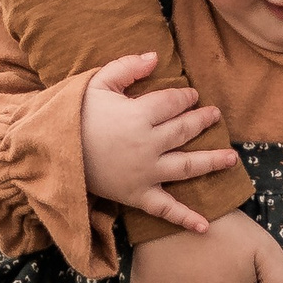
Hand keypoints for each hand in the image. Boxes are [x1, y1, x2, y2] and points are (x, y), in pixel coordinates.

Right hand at [78, 52, 240, 232]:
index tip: (192, 96)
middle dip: (203, 121)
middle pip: (184, 130)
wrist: (50, 152)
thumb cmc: (74, 115)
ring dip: (212, 162)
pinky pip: (166, 209)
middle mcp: (148, 145)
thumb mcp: (96, 83)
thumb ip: (127, 67)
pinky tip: (206, 226)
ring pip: (186, 166)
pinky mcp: (138, 195)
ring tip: (232, 158)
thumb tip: (155, 56)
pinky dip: (186, 219)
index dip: (186, 97)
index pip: (173, 103)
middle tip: (215, 116)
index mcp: (139, 115)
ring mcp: (145, 173)